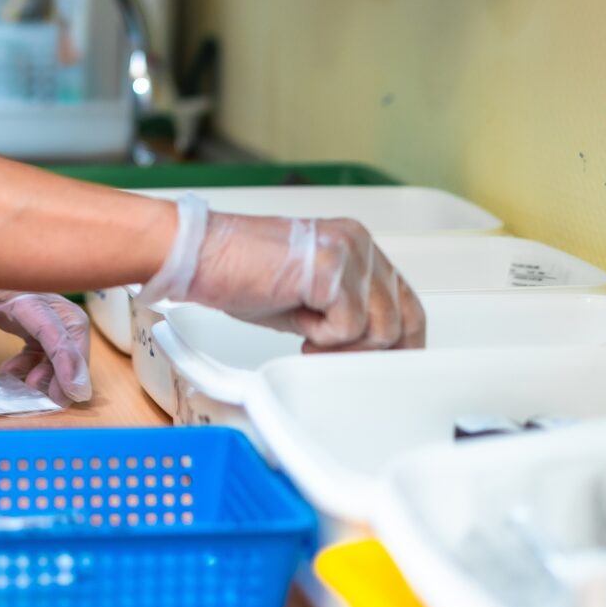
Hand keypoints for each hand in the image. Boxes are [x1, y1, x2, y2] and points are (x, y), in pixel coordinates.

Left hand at [0, 277, 93, 403]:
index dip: (67, 358)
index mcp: (14, 288)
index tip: (73, 389)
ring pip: (60, 334)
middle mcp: (27, 293)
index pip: (52, 324)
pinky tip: (16, 375)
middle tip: (60, 397)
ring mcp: (25, 304)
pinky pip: (41, 339)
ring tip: (32, 389)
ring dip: (55, 366)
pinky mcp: (18, 315)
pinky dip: (38, 362)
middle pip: (71, 325)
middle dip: (72, 363)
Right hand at [141, 195, 425, 350]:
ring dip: (341, 345)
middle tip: (327, 353)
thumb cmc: (240, 274)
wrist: (199, 256)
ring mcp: (346, 252)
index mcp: (357, 244)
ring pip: (380, 327)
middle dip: (368, 351)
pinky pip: (349, 327)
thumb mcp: (308, 299)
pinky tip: (298, 324)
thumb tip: (371, 351)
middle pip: (401, 318)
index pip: (406, 300)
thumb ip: (345, 316)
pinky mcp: (329, 268)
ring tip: (306, 336)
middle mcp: (358, 242)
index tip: (385, 365)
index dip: (404, 341)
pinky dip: (322, 338)